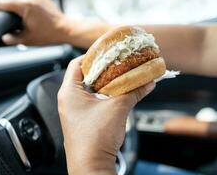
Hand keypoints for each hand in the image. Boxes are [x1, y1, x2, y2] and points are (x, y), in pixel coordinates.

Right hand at [0, 0, 71, 44]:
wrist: (66, 29)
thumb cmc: (48, 34)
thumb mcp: (27, 39)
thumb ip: (11, 39)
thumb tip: (2, 37)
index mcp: (24, 5)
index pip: (0, 2)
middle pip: (9, 0)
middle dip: (7, 10)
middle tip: (9, 22)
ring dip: (16, 7)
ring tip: (20, 20)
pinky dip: (25, 5)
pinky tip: (29, 15)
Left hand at [58, 56, 154, 174]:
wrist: (91, 167)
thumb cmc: (94, 139)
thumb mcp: (117, 108)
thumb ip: (133, 91)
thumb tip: (148, 81)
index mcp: (69, 92)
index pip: (76, 63)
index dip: (93, 56)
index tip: (108, 53)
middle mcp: (68, 100)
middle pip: (84, 75)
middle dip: (103, 69)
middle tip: (118, 64)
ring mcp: (74, 110)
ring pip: (90, 89)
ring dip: (106, 83)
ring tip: (121, 77)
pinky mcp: (82, 120)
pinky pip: (92, 101)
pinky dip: (105, 95)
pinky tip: (119, 94)